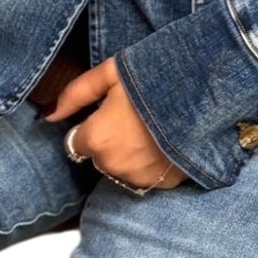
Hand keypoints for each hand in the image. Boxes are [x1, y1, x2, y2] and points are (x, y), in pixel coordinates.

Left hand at [43, 57, 187, 190]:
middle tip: (137, 115)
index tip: (114, 110)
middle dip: (112, 140)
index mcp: (96, 138)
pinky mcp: (164, 184)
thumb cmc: (158, 76)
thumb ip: (75, 94)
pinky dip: (153, 164)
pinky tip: (167, 142)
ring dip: (131, 154)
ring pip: (123, 168)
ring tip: (155, 128)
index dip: (95, 124)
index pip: (78, 141)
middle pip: (101, 156)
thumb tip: (48, 114)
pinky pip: (147, 177)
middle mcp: (113, 165)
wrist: (210, 92)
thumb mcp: (112, 72)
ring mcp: (139, 178)